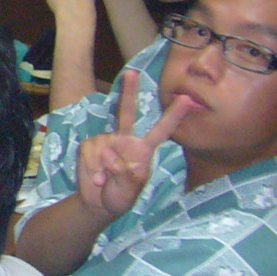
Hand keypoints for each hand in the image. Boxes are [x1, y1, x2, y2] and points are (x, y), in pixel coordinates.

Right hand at [75, 70, 192, 221]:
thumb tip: (110, 153)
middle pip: (128, 112)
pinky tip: (96, 177)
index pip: (162, 130)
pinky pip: (90, 152)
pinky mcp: (90, 146)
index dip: (174, 115)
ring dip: (102, 167)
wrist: (97, 203)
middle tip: (132, 72)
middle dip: (129, 91)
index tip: (186, 99)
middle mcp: (126, 140)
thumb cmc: (120, 197)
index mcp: (143, 149)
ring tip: (104, 181)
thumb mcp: (131, 190)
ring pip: (103, 145)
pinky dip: (91, 167)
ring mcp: (107, 141)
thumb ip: (126, 173)